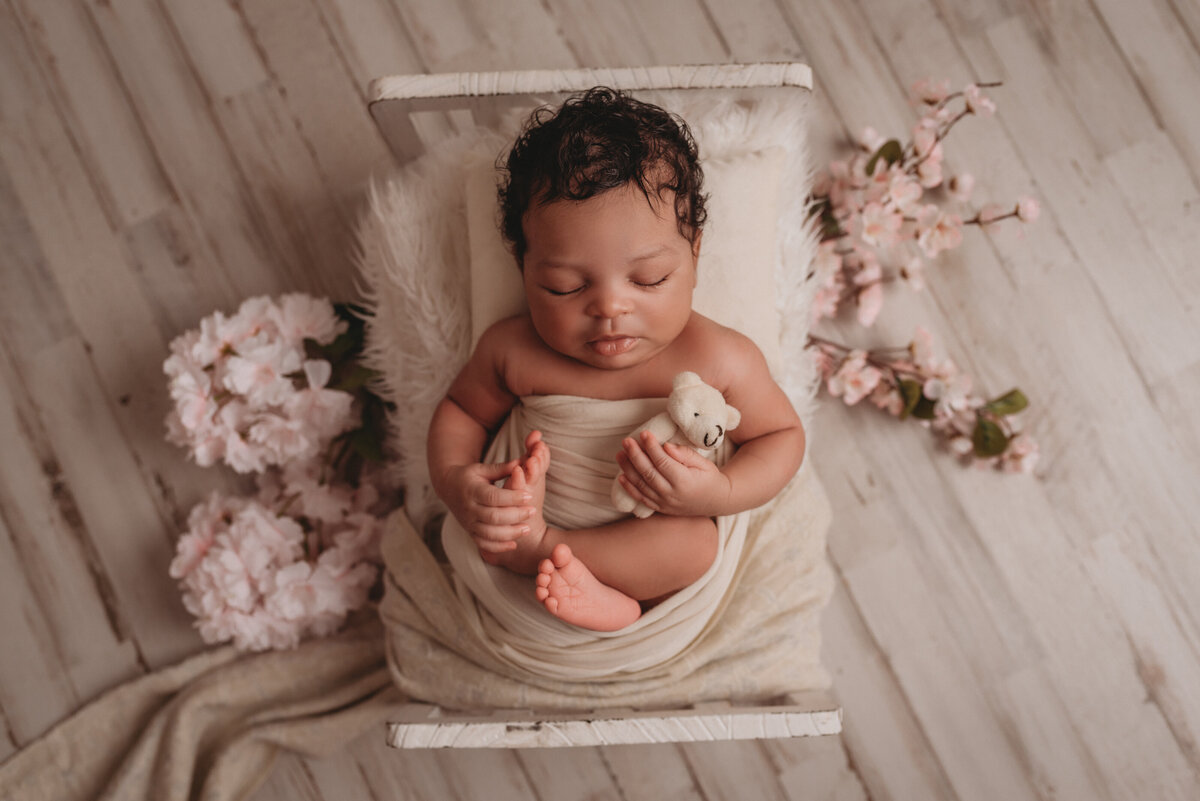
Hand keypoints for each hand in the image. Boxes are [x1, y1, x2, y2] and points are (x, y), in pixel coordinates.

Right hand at [440, 459, 534, 549]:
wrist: (448, 487)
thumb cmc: (469, 476)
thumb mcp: (482, 469)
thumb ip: (501, 468)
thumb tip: (521, 463)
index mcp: (472, 490)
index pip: (493, 497)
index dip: (512, 498)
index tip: (529, 496)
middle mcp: (469, 508)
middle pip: (493, 517)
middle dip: (515, 516)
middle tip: (533, 511)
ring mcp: (469, 522)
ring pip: (489, 534)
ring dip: (510, 534)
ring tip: (527, 529)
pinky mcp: (470, 532)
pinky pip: (483, 544)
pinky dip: (498, 547)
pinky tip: (514, 544)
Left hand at [616, 430, 732, 516]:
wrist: (715, 501)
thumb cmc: (709, 477)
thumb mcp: (703, 463)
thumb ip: (685, 454)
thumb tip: (666, 446)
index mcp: (684, 481)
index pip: (663, 462)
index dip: (652, 447)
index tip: (645, 433)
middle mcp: (672, 494)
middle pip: (648, 473)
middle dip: (635, 456)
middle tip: (627, 441)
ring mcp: (665, 503)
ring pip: (642, 486)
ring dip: (628, 469)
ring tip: (620, 454)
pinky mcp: (660, 508)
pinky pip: (642, 498)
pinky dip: (630, 489)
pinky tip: (621, 477)